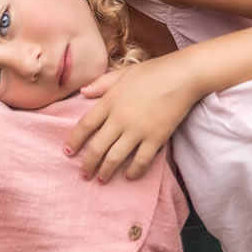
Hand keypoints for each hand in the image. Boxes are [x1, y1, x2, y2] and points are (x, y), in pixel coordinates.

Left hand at [64, 56, 200, 181]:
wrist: (183, 75)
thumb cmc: (153, 71)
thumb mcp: (123, 73)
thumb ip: (102, 84)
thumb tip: (83, 92)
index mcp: (110, 100)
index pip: (85, 125)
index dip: (75, 141)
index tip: (68, 152)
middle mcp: (120, 118)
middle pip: (97, 146)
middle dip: (88, 164)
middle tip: (84, 174)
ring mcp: (138, 130)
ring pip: (115, 157)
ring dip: (106, 172)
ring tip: (101, 180)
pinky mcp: (156, 138)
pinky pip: (141, 160)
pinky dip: (133, 171)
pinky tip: (128, 176)